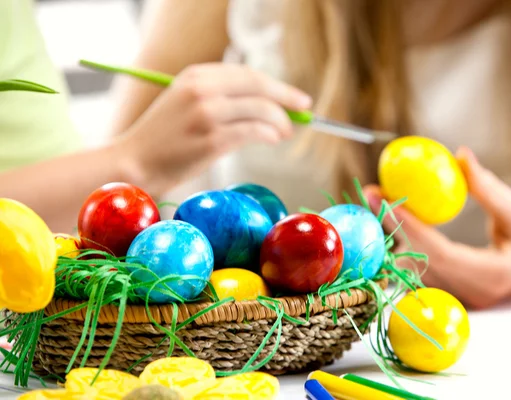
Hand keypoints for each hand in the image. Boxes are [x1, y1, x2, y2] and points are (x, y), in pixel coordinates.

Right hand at [114, 63, 311, 194]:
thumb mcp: (186, 102)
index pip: (249, 74)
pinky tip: (273, 139)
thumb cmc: (164, 137)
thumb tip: (268, 102)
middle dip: (287, 99)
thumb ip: (221, 95)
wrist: (135, 163)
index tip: (296, 97)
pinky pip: (253, 132)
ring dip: (280, 122)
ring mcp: (207, 114)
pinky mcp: (211, 140)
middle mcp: (202, 89)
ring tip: (285, 133)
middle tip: (304, 111)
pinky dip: (269, 135)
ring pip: (261, 110)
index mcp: (196, 75)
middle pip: (259, 86)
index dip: (277, 86)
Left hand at [365, 147, 510, 308]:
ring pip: (414, 268)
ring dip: (392, 235)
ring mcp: (461, 297)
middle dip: (390, 227)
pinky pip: (421, 268)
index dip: (409, 226)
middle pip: (419, 262)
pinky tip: (390, 218)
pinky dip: (404, 243)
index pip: (439, 253)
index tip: (385, 199)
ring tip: (374, 201)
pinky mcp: (454, 292)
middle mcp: (471, 293)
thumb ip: (486, 186)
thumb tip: (460, 155)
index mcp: (491, 276)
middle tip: (369, 193)